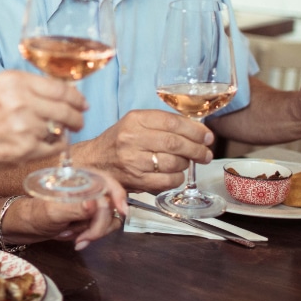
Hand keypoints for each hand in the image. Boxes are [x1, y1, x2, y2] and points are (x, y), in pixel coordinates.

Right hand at [0, 70, 87, 172]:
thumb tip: (56, 92)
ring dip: (67, 130)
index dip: (75, 96)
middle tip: (79, 118)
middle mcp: (21, 101)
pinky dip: (57, 144)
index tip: (81, 101)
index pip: (58, 86)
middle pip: (65, 107)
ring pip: (62, 127)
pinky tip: (50, 143)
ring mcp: (25, 126)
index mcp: (13, 81)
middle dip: (77, 114)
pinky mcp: (27, 149)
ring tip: (65, 131)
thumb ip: (24, 87)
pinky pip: (56, 146)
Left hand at [9, 171, 128, 248]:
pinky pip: (102, 228)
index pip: (107, 181)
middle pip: (111, 206)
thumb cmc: (34, 214)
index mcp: (79, 179)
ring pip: (109, 219)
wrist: (26, 228)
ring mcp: (90, 204)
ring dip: (92, 232)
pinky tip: (75, 240)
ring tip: (70, 236)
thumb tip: (93, 204)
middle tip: (81, 238)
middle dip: (97, 225)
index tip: (122, 211)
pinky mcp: (89, 218)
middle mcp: (88, 189)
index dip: (118, 194)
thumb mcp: (52, 212)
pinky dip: (90, 236)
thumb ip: (74, 208)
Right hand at [69, 109, 213, 193]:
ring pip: (174, 162)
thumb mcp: (135, 122)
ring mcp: (134, 161)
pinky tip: (176, 173)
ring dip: (187, 163)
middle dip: (197, 148)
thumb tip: (198, 131)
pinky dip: (178, 178)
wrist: (94, 161)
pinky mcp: (137, 180)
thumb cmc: (119, 141)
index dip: (194, 130)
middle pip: (175, 143)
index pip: (172, 122)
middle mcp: (132, 139)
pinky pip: (168, 180)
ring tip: (188, 161)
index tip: (207, 136)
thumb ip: (162, 123)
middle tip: (206, 152)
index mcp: (135, 120)